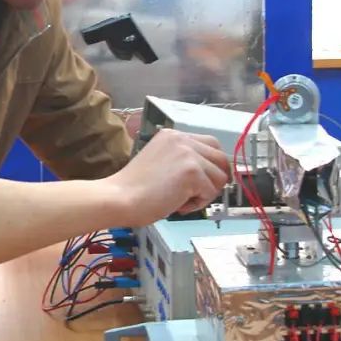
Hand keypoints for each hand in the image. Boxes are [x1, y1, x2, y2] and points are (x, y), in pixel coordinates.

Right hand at [112, 129, 230, 223]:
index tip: (204, 181)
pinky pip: (211, 192)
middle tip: (196, 194)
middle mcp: (182, 139)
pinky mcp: (192, 171)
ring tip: (180, 199)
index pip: (211, 145)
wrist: (119, 198)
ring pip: (220, 177)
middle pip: (221, 158)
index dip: (211, 166)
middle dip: (214, 180)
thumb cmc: (134, 189)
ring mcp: (188, 154)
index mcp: (173, 135)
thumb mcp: (161, 162)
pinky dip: (197, 204)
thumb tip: (210, 174)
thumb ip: (183, 161)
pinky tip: (177, 205)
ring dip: (205, 194)